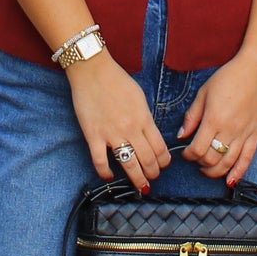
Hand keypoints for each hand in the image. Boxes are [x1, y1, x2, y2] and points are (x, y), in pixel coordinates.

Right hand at [66, 55, 168, 191]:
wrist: (93, 70)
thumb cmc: (117, 80)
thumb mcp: (140, 98)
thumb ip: (145, 118)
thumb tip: (149, 135)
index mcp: (144, 119)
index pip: (160, 148)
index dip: (164, 162)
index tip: (162, 165)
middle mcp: (130, 129)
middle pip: (148, 160)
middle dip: (153, 173)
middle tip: (152, 178)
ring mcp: (112, 134)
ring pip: (129, 165)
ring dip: (137, 179)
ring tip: (140, 185)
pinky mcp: (93, 135)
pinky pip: (100, 161)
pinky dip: (105, 173)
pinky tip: (109, 176)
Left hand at [178, 46, 256, 187]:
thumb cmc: (228, 77)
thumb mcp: (204, 92)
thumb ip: (192, 116)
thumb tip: (181, 135)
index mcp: (214, 119)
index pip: (197, 149)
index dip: (188, 155)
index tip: (185, 152)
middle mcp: (229, 130)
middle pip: (211, 159)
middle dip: (200, 163)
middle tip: (195, 159)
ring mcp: (244, 134)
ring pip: (228, 164)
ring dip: (215, 171)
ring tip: (207, 169)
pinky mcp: (256, 134)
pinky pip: (247, 159)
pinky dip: (238, 173)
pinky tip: (230, 181)